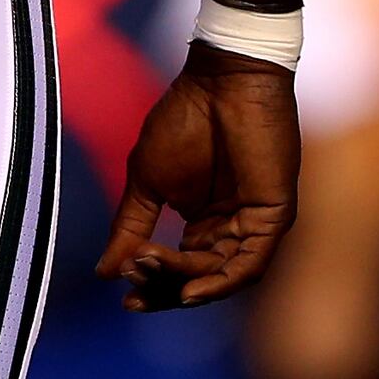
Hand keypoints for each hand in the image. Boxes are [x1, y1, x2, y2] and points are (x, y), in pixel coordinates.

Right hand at [96, 47, 299, 310]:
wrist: (220, 81)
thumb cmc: (183, 120)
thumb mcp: (147, 180)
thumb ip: (130, 227)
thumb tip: (104, 272)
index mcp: (203, 222)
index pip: (180, 270)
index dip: (153, 286)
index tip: (122, 296)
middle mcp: (230, 228)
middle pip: (200, 279)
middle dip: (165, 290)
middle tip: (134, 295)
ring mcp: (254, 224)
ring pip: (221, 276)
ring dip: (185, 283)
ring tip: (151, 272)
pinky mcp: (273, 217)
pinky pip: (250, 264)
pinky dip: (221, 283)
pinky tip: (191, 291)